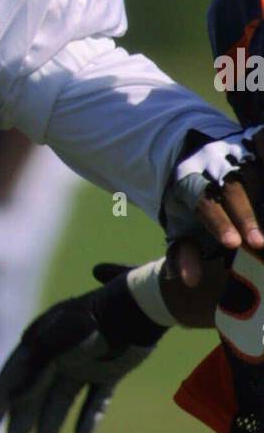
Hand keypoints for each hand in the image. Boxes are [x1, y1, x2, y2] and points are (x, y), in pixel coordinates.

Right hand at [0, 274, 162, 432]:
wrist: (138, 310)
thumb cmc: (94, 323)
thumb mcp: (56, 344)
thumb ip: (33, 370)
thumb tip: (11, 399)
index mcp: (42, 340)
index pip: (14, 373)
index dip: (1, 398)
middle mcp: (61, 353)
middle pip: (37, 389)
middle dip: (25, 414)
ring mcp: (86, 363)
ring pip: (63, 396)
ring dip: (52, 417)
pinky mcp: (110, 372)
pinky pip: (96, 399)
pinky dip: (90, 415)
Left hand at [163, 127, 263, 256]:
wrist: (193, 161)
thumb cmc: (187, 204)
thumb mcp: (178, 226)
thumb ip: (183, 253)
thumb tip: (190, 281)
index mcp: (189, 181)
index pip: (204, 202)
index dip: (219, 222)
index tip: (233, 244)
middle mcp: (214, 165)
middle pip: (232, 189)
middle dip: (246, 216)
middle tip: (259, 244)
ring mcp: (238, 156)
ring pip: (255, 175)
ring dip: (262, 205)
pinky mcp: (254, 151)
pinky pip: (262, 161)